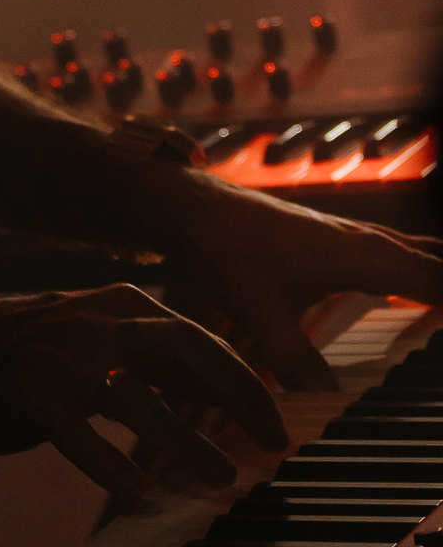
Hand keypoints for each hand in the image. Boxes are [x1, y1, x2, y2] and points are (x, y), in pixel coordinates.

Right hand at [0, 283, 287, 494]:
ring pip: (137, 396)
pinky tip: (134, 487)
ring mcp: (66, 359)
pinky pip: (78, 434)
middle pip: (184, 348)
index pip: (201, 338)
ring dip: (185, 439)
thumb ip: (164, 364)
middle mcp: (101, 325)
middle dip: (235, 395)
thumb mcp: (111, 344)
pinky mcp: (33, 395)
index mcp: (125, 307)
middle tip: (269, 442)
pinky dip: (109, 463)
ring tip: (221, 476)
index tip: (277, 425)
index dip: (245, 383)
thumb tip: (229, 394)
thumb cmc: (47, 358)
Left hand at [164, 180, 442, 390]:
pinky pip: (400, 253)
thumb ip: (296, 363)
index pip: (436, 280)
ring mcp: (355, 235)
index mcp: (362, 255)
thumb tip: (330, 408)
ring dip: (440, 279)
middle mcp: (367, 239)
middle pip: (436, 263)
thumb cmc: (229, 252)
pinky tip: (421, 294)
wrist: (198, 208)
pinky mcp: (341, 239)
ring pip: (421, 254)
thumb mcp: (262, 315)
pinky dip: (423, 271)